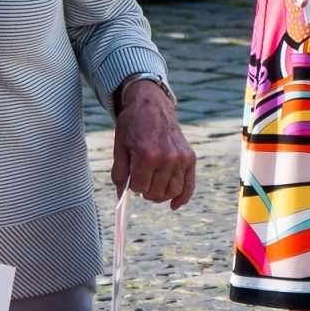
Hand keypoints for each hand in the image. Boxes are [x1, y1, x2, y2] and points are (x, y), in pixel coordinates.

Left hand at [111, 78, 195, 210]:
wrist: (152, 104)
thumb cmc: (132, 124)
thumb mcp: (119, 146)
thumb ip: (119, 173)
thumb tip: (121, 195)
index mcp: (147, 154)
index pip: (139, 187)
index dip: (133, 185)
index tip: (131, 175)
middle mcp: (167, 157)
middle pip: (155, 192)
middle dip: (145, 190)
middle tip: (141, 179)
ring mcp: (181, 157)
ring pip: (172, 191)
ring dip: (160, 195)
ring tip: (153, 188)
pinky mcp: (190, 157)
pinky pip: (189, 184)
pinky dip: (183, 198)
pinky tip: (175, 205)